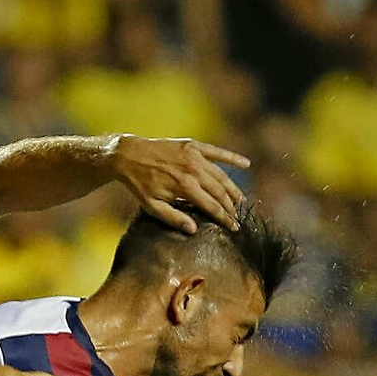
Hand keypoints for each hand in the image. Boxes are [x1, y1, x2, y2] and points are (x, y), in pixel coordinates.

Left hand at [110, 136, 250, 233]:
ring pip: (221, 174)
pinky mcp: (194, 145)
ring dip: (232, 188)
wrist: (130, 156)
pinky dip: (232, 158)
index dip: (224, 218)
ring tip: (240, 200)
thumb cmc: (140, 185)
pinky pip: (217, 152)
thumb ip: (174, 218)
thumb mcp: (153, 206)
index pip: (212, 206)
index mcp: (185, 187)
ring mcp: (195, 156)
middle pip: (219, 191)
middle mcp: (193, 170)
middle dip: (230, 206)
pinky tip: (246, 164)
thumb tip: (193, 230)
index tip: (233, 227)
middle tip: (237, 217)